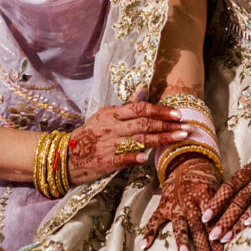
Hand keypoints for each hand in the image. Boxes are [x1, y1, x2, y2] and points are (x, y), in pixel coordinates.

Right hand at [64, 101, 188, 185]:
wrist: (64, 156)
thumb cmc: (88, 135)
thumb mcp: (105, 116)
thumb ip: (126, 105)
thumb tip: (144, 88)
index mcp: (111, 114)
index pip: (139, 108)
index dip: (160, 110)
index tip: (178, 114)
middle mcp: (111, 127)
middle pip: (143, 123)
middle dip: (166, 125)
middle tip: (186, 127)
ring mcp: (108, 144)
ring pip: (138, 139)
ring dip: (160, 140)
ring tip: (179, 139)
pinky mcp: (105, 162)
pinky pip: (122, 158)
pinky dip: (135, 156)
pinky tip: (147, 157)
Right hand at [142, 154, 222, 250]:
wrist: (186, 162)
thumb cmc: (207, 179)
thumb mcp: (218, 187)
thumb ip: (224, 207)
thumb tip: (236, 228)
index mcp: (205, 194)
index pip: (213, 222)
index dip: (216, 240)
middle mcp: (189, 201)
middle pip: (197, 227)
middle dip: (202, 247)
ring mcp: (174, 204)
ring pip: (179, 224)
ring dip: (181, 240)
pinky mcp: (163, 206)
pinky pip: (154, 220)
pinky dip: (149, 232)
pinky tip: (144, 246)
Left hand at [200, 154, 250, 245]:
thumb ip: (250, 181)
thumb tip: (232, 200)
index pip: (228, 185)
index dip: (216, 201)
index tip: (204, 216)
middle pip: (234, 198)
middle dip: (221, 217)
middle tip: (210, 234)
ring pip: (247, 204)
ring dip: (234, 222)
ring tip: (223, 238)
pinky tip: (248, 225)